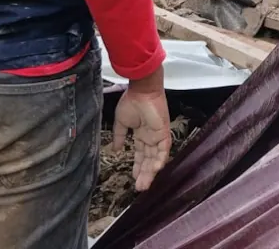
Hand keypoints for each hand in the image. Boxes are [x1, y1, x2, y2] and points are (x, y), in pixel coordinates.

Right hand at [112, 72, 171, 190]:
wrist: (141, 90)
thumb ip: (119, 136)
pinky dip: (159, 160)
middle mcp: (150, 137)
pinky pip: (164, 150)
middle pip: (148, 160)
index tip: (133, 178)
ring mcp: (158, 136)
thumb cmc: (131, 102)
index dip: (137, 166)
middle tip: (139, 188)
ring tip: (144, 185)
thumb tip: (114, 149)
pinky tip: (154, 171)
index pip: (140, 155)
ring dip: (150, 172)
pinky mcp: (164, 133)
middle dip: (143, 174)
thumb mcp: (121, 122)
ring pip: (155, 158)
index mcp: (141, 134)